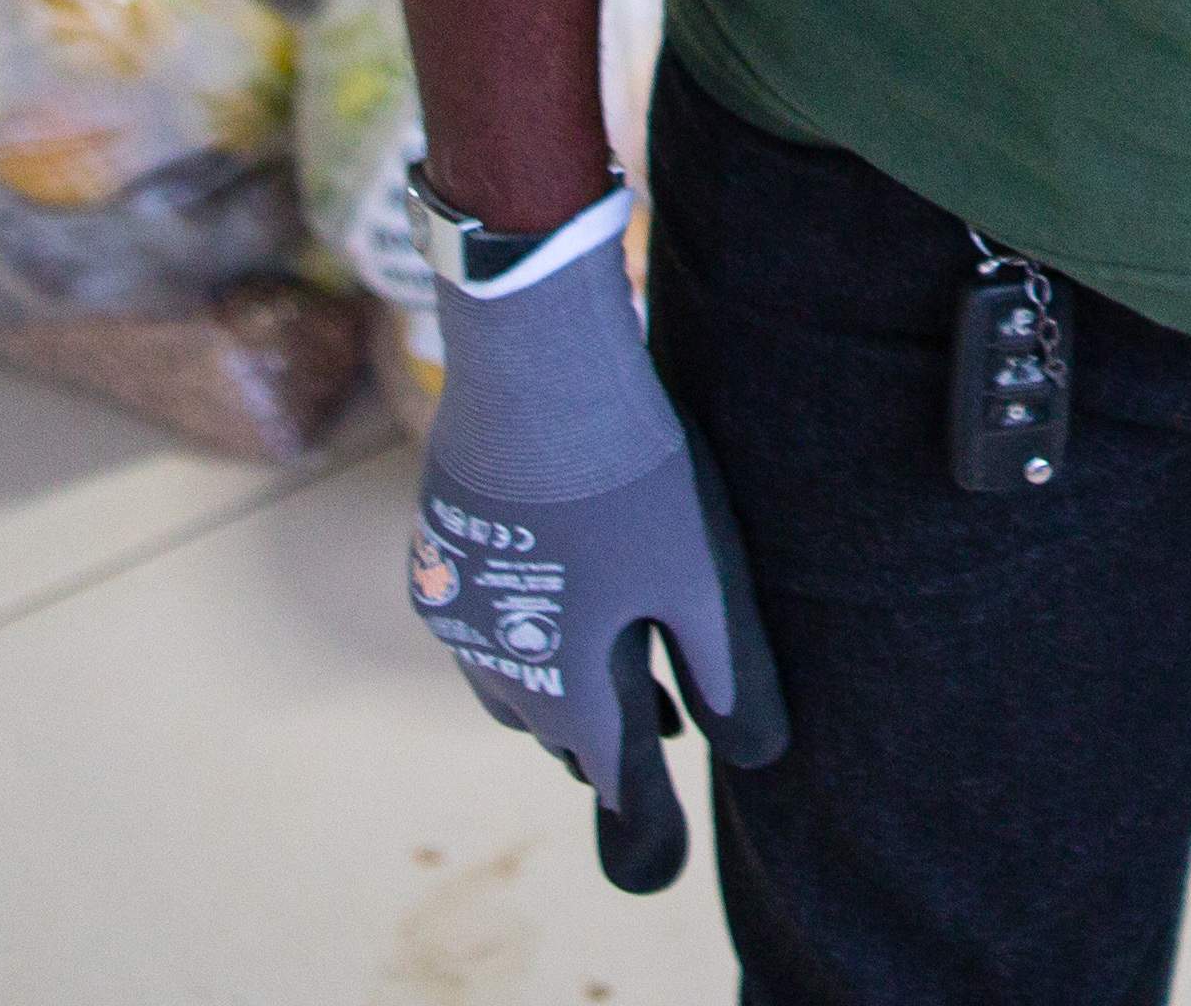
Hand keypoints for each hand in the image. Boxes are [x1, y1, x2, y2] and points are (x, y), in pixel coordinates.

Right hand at [405, 189, 786, 891]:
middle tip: (650, 733)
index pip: (604, 762)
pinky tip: (554, 592)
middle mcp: (494, 658)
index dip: (637, 792)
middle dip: (596, 735)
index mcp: (561, 680)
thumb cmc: (628, 479)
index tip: (654, 818)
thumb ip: (720, 669)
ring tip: (613, 669)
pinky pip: (477, 616)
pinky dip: (519, 626)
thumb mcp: (696, 578)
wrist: (533, 371)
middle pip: (548, 722)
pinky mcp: (438, 546)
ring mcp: (456, 603)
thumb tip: (752, 750)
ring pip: (504, 674)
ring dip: (554, 683)